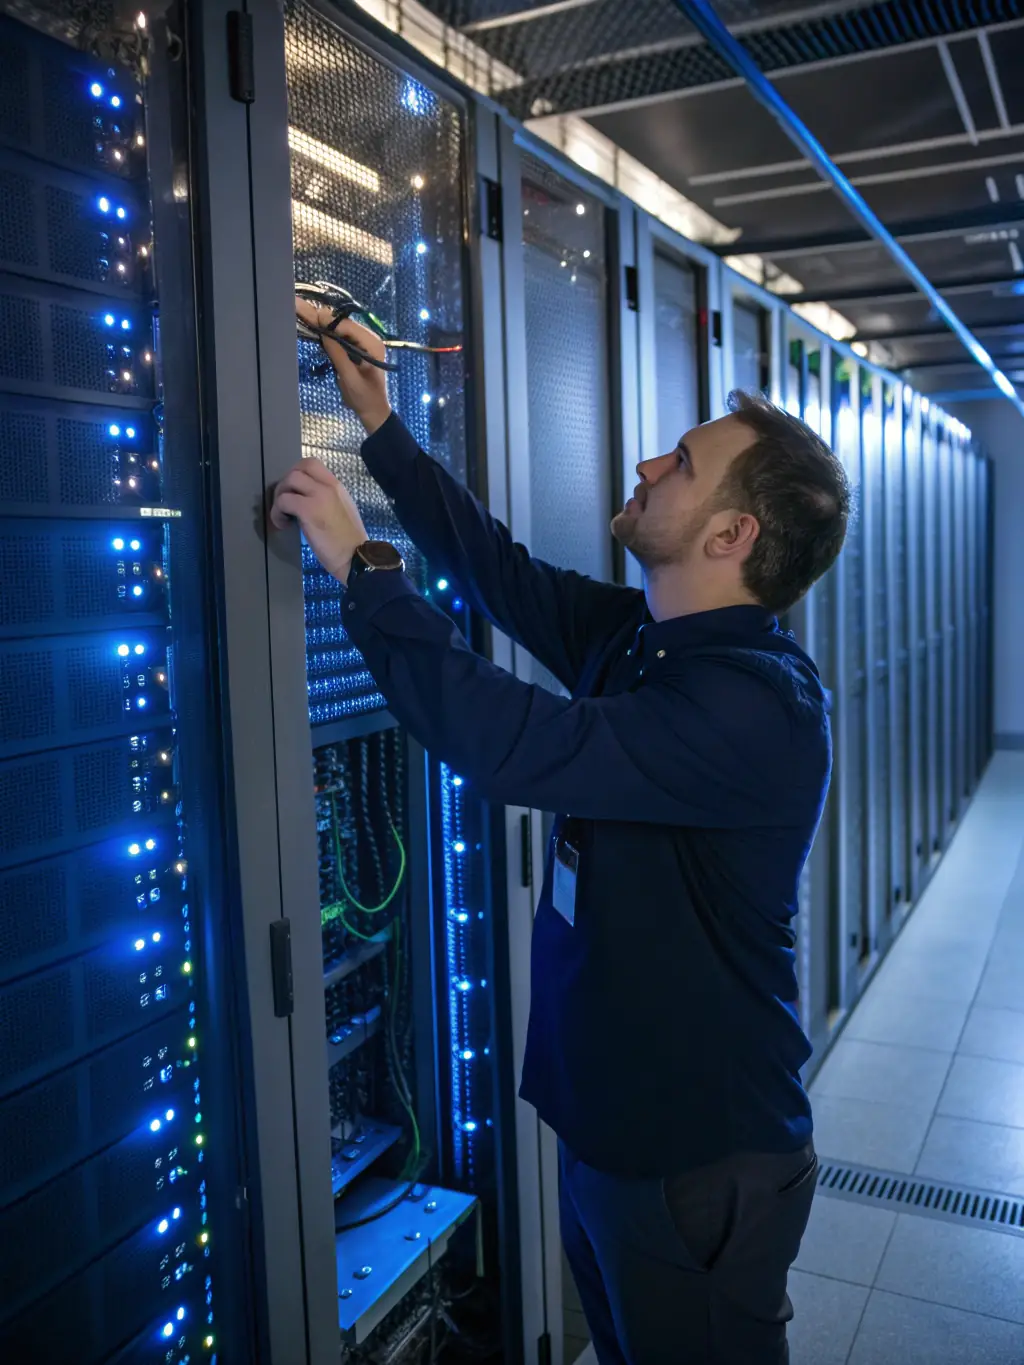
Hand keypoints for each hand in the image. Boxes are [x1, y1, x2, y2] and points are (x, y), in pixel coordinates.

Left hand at [270, 456, 366, 584]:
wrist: (357, 557)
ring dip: (280, 496)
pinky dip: (277, 512)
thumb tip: (307, 501)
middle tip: (285, 501)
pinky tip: (282, 524)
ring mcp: (318, 496)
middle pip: (298, 467)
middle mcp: (328, 486)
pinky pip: (283, 501)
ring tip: (283, 514)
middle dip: (286, 482)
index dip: (297, 473)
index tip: (295, 491)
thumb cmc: (351, 542)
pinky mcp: (308, 510)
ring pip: (289, 479)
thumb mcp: (342, 511)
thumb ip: (327, 500)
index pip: (312, 464)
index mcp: (337, 486)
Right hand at [295, 298, 391, 434]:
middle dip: (322, 318)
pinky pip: (340, 336)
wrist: (374, 411)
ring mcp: (363, 342)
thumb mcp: (350, 378)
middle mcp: (369, 339)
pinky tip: (312, 324)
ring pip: (340, 327)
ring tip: (302, 311)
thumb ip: (338, 355)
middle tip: (299, 305)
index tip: (309, 317)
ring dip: (322, 322)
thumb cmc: (365, 398)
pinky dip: (326, 332)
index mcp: (373, 345)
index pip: (348, 327)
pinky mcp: (355, 348)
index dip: (328, 322)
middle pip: (343, 323)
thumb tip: (324, 332)